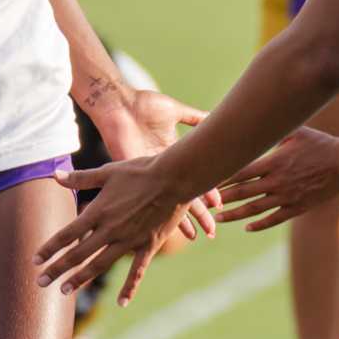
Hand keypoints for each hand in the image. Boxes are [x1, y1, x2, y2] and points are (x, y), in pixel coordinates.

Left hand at [34, 155, 191, 305]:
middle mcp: (110, 230)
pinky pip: (137, 271)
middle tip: (40, 282)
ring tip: (64, 291)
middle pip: (78, 254)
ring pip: (100, 265)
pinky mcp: (148, 245)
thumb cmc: (140, 171)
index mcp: (98, 211)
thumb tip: (55, 175)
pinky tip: (121, 303)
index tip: (35, 260)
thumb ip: (80, 178)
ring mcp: (129, 240)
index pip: (67, 234)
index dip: (50, 248)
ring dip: (81, 279)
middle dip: (57, 269)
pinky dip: (130, 287)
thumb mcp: (108, 171)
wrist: (174, 178)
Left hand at [104, 89, 218, 242]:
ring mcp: (145, 173)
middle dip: (198, 213)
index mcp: (168, 155)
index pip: (190, 179)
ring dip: (181, 217)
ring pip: (166, 200)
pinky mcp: (133, 173)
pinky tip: (168, 224)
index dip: (205, 191)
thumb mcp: (174, 111)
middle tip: (211, 231)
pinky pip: (148, 195)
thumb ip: (193, 116)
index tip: (218, 205)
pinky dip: (159, 208)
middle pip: (181, 195)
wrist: (119, 103)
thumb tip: (213, 116)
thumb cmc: (143, 105)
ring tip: (195, 235)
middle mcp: (158, 167)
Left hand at [216, 127, 338, 230]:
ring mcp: (287, 197)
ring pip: (254, 209)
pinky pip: (274, 219)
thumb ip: (273, 130)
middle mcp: (277, 181)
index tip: (205, 179)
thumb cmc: (320, 143)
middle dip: (221, 197)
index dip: (221, 176)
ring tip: (219, 219)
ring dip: (235, 215)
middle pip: (242, 192)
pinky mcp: (297, 208)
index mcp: (273, 162)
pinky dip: (259, 224)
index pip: (239, 171)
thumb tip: (253, 117)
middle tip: (203, 201)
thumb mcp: (296, 132)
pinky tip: (247, 227)